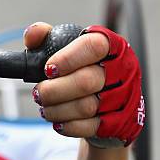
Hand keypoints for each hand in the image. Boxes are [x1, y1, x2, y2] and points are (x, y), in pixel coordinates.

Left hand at [24, 22, 143, 146]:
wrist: (106, 103)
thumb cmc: (82, 71)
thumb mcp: (66, 49)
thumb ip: (46, 38)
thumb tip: (33, 33)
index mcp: (112, 46)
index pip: (94, 46)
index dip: (67, 58)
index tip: (48, 69)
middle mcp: (124, 70)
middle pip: (87, 81)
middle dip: (53, 90)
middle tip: (38, 93)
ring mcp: (125, 97)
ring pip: (86, 107)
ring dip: (56, 109)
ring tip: (44, 107)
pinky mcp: (121, 121)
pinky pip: (90, 127)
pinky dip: (68, 125)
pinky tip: (58, 121)